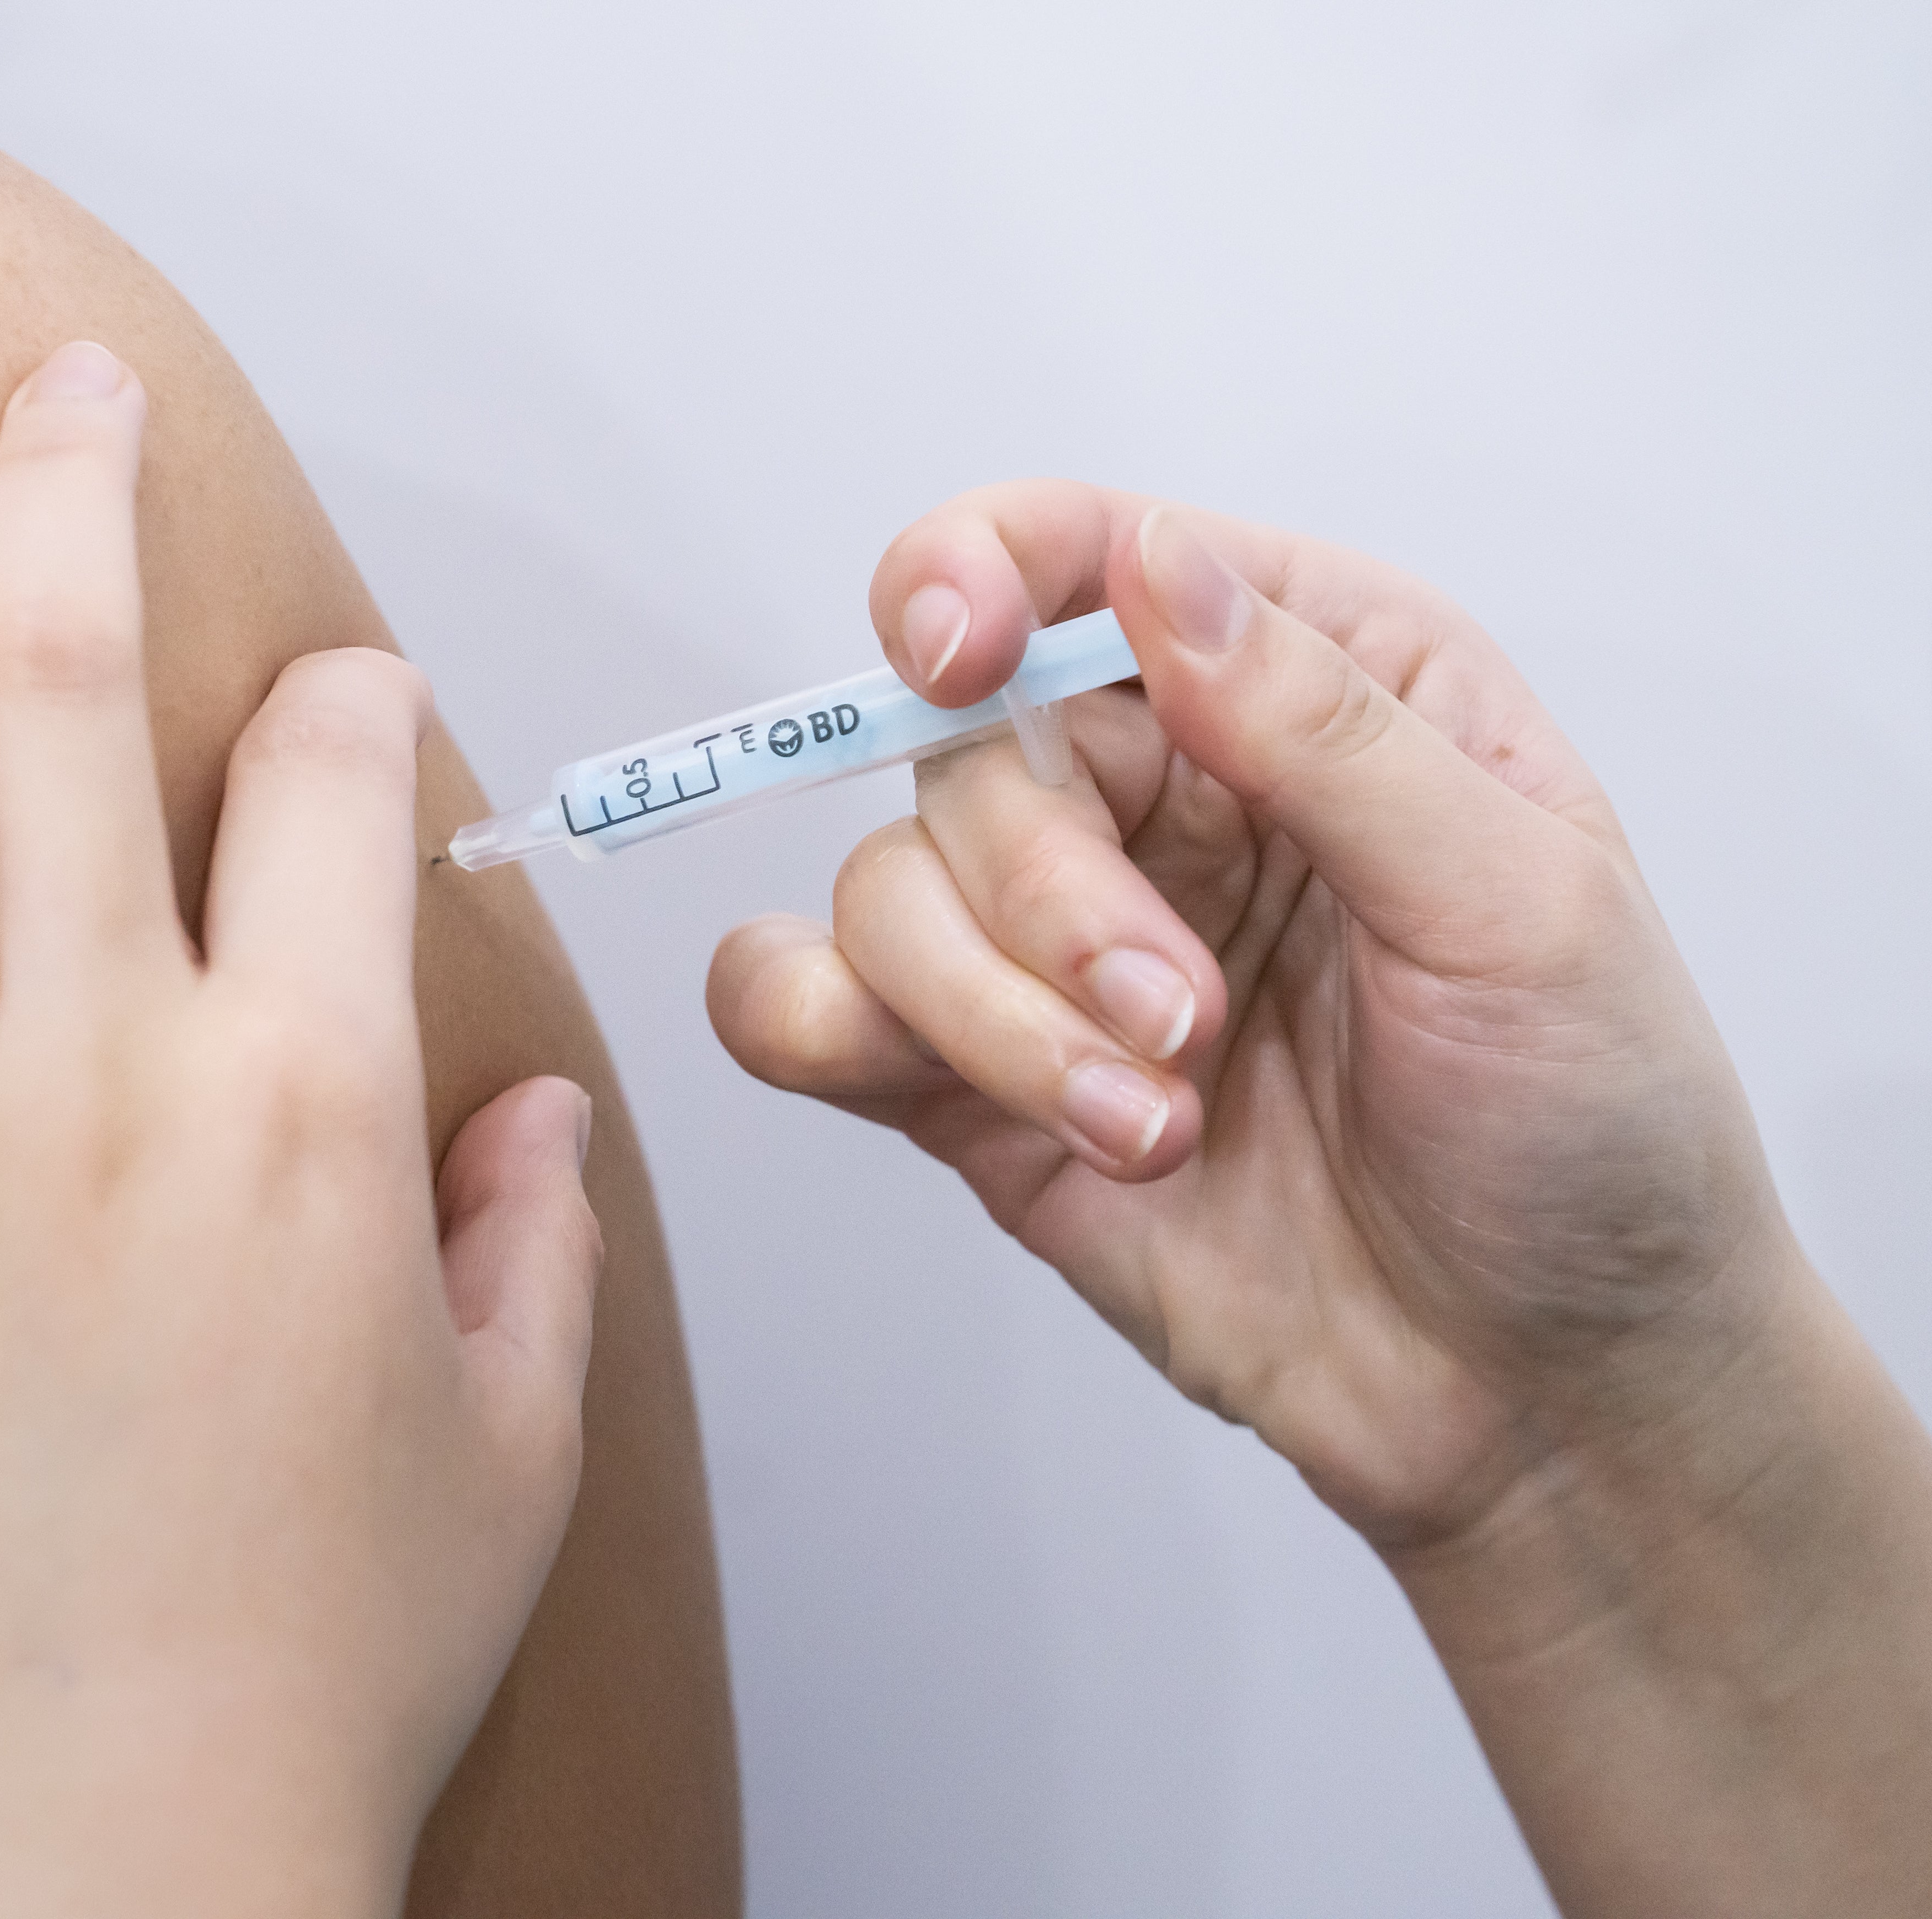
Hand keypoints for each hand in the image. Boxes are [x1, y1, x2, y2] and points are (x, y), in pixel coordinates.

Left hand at [0, 342, 599, 1918]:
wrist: (130, 1871)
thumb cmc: (322, 1671)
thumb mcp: (510, 1449)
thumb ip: (539, 1248)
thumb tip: (544, 1120)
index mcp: (315, 1112)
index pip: (329, 780)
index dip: (336, 700)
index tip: (323, 698)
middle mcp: (114, 1088)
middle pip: (67, 687)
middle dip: (72, 491)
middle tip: (69, 403)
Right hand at [710, 480, 1931, 1911]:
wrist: (1546, 1395)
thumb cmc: (1591, 1134)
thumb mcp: (1519, 904)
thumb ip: (1324, 728)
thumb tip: (1155, 566)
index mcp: (1305, 691)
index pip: (1085, 557)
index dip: (983, 571)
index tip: (953, 654)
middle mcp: (1162, 794)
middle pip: (962, 748)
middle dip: (1045, 895)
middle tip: (1181, 1023)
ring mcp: (1054, 946)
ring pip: (884, 890)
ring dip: (994, 1015)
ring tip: (1151, 1126)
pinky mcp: (977, 1083)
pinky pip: (807, 1002)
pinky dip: (818, 1028)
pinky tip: (953, 1096)